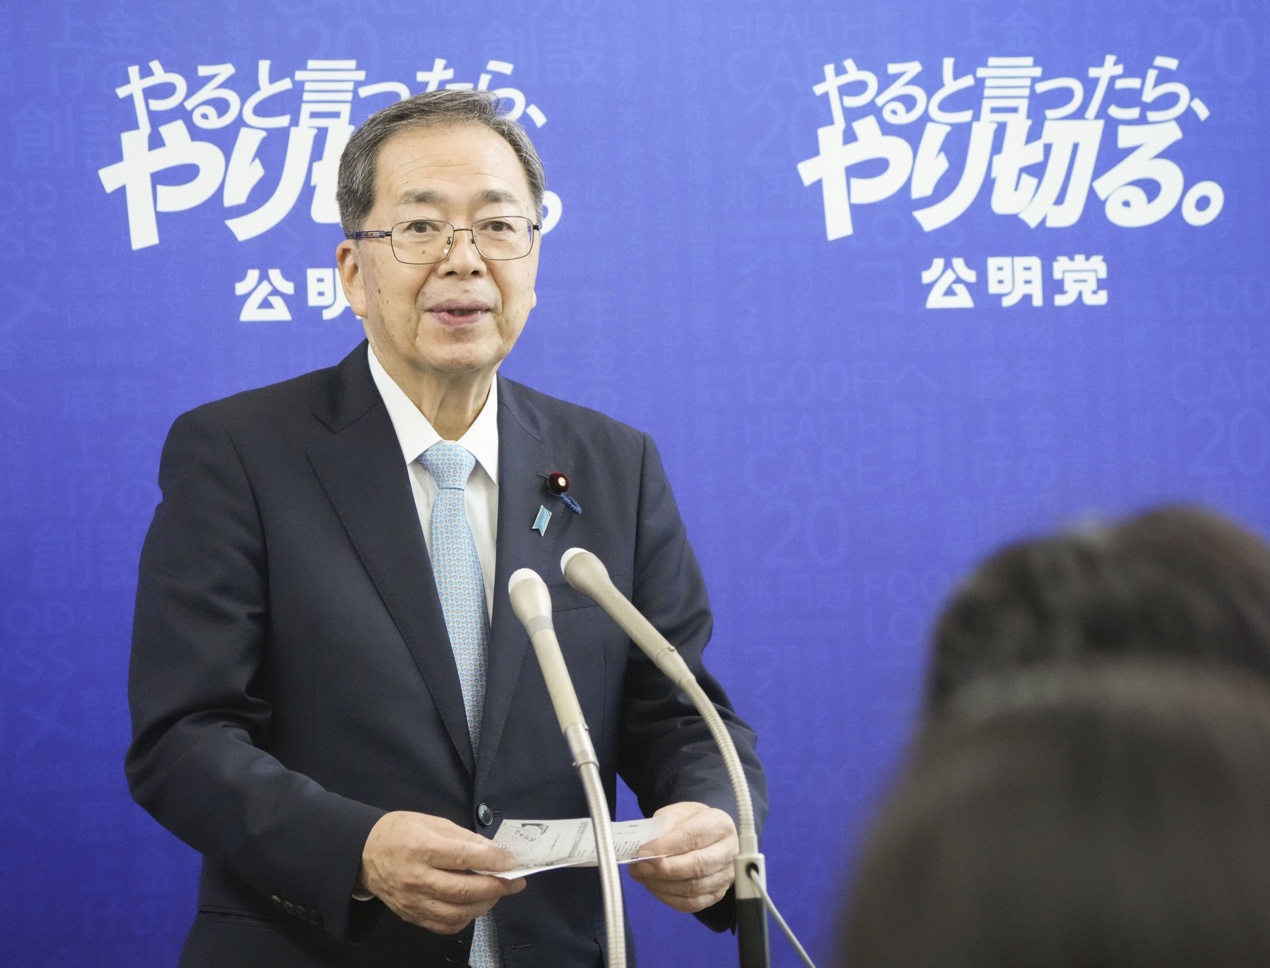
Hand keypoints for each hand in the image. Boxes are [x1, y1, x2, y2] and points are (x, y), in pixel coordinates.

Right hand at [358, 811, 524, 933]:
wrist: (364, 854)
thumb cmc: (400, 832)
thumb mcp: (432, 822)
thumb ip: (463, 837)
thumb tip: (493, 850)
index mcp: (421, 848)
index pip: (463, 857)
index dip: (492, 860)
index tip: (512, 861)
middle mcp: (416, 878)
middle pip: (462, 890)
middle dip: (495, 887)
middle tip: (515, 882)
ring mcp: (413, 901)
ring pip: (456, 913)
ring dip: (484, 905)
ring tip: (496, 893)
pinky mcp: (411, 916)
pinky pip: (444, 926)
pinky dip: (465, 918)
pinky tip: (474, 905)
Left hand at [628, 801, 737, 913]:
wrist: (708, 835)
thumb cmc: (690, 823)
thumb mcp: (677, 813)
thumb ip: (664, 826)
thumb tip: (648, 847)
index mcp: (720, 824)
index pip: (692, 837)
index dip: (666, 846)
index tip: (643, 851)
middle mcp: (728, 851)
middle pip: (696, 866)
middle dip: (663, 869)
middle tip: (639, 867)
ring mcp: (726, 876)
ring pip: (692, 888)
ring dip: (661, 885)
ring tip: (641, 876)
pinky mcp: (718, 894)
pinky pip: (691, 903)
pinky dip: (668, 898)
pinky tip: (653, 886)